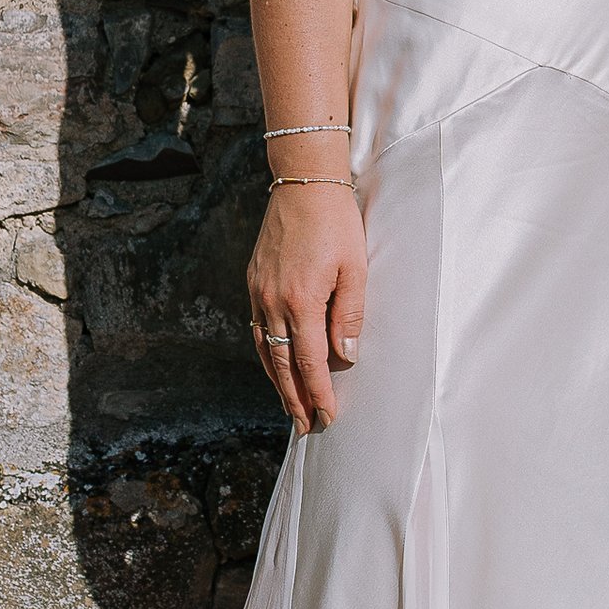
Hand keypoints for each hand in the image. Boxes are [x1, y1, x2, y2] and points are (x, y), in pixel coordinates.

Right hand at [247, 182, 365, 435]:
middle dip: (295, 399)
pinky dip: (265, 354)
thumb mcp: (356, 268)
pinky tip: (274, 365)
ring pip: (263, 350)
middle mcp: (272, 302)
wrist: (303, 183)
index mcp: (301, 301)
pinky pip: (255, 329)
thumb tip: (346, 355)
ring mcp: (258, 292)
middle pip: (281, 364)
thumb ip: (350, 314)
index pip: (310, 362)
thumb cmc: (337, 223)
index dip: (319, 393)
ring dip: (277, 382)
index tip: (327, 416)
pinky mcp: (253, 281)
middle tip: (306, 426)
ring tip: (290, 407)